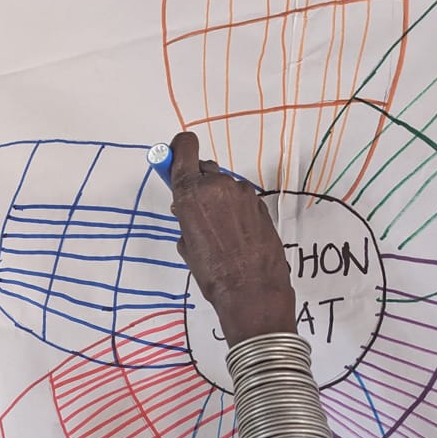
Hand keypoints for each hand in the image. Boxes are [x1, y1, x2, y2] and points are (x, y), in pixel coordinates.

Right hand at [169, 131, 294, 345]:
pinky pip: (240, 199)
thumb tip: (184, 207)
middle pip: (204, 168)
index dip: (178, 149)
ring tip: (218, 230)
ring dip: (218, 199)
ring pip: (223, 185)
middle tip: (196, 209)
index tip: (176, 160)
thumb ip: (184, 216)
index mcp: (192, 192)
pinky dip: (234, 209)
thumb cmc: (212, 273)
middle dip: (198, 183)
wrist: (252, 291)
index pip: (185, 146)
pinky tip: (235, 235)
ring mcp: (242, 193)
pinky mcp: (259, 204)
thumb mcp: (186, 245)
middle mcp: (218, 185)